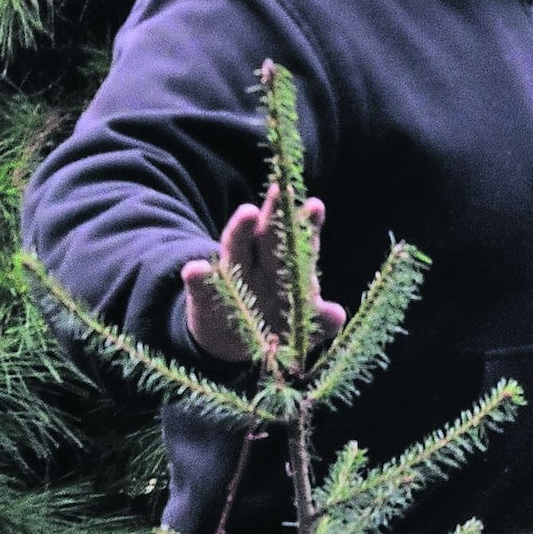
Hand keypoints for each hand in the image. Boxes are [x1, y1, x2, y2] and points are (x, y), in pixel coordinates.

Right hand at [177, 191, 338, 366]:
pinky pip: (200, 286)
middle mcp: (259, 264)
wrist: (231, 344)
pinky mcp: (203, 297)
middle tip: (281, 189)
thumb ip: (318, 321)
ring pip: (235, 248)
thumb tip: (337, 315)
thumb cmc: (274, 327)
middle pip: (268, 235)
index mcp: (286, 268)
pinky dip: (198, 277)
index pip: (298, 242)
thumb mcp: (299, 329)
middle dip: (276, 213)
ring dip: (241, 230)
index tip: (315, 206)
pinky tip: (195, 270)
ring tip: (247, 212)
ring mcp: (230, 277)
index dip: (308, 225)